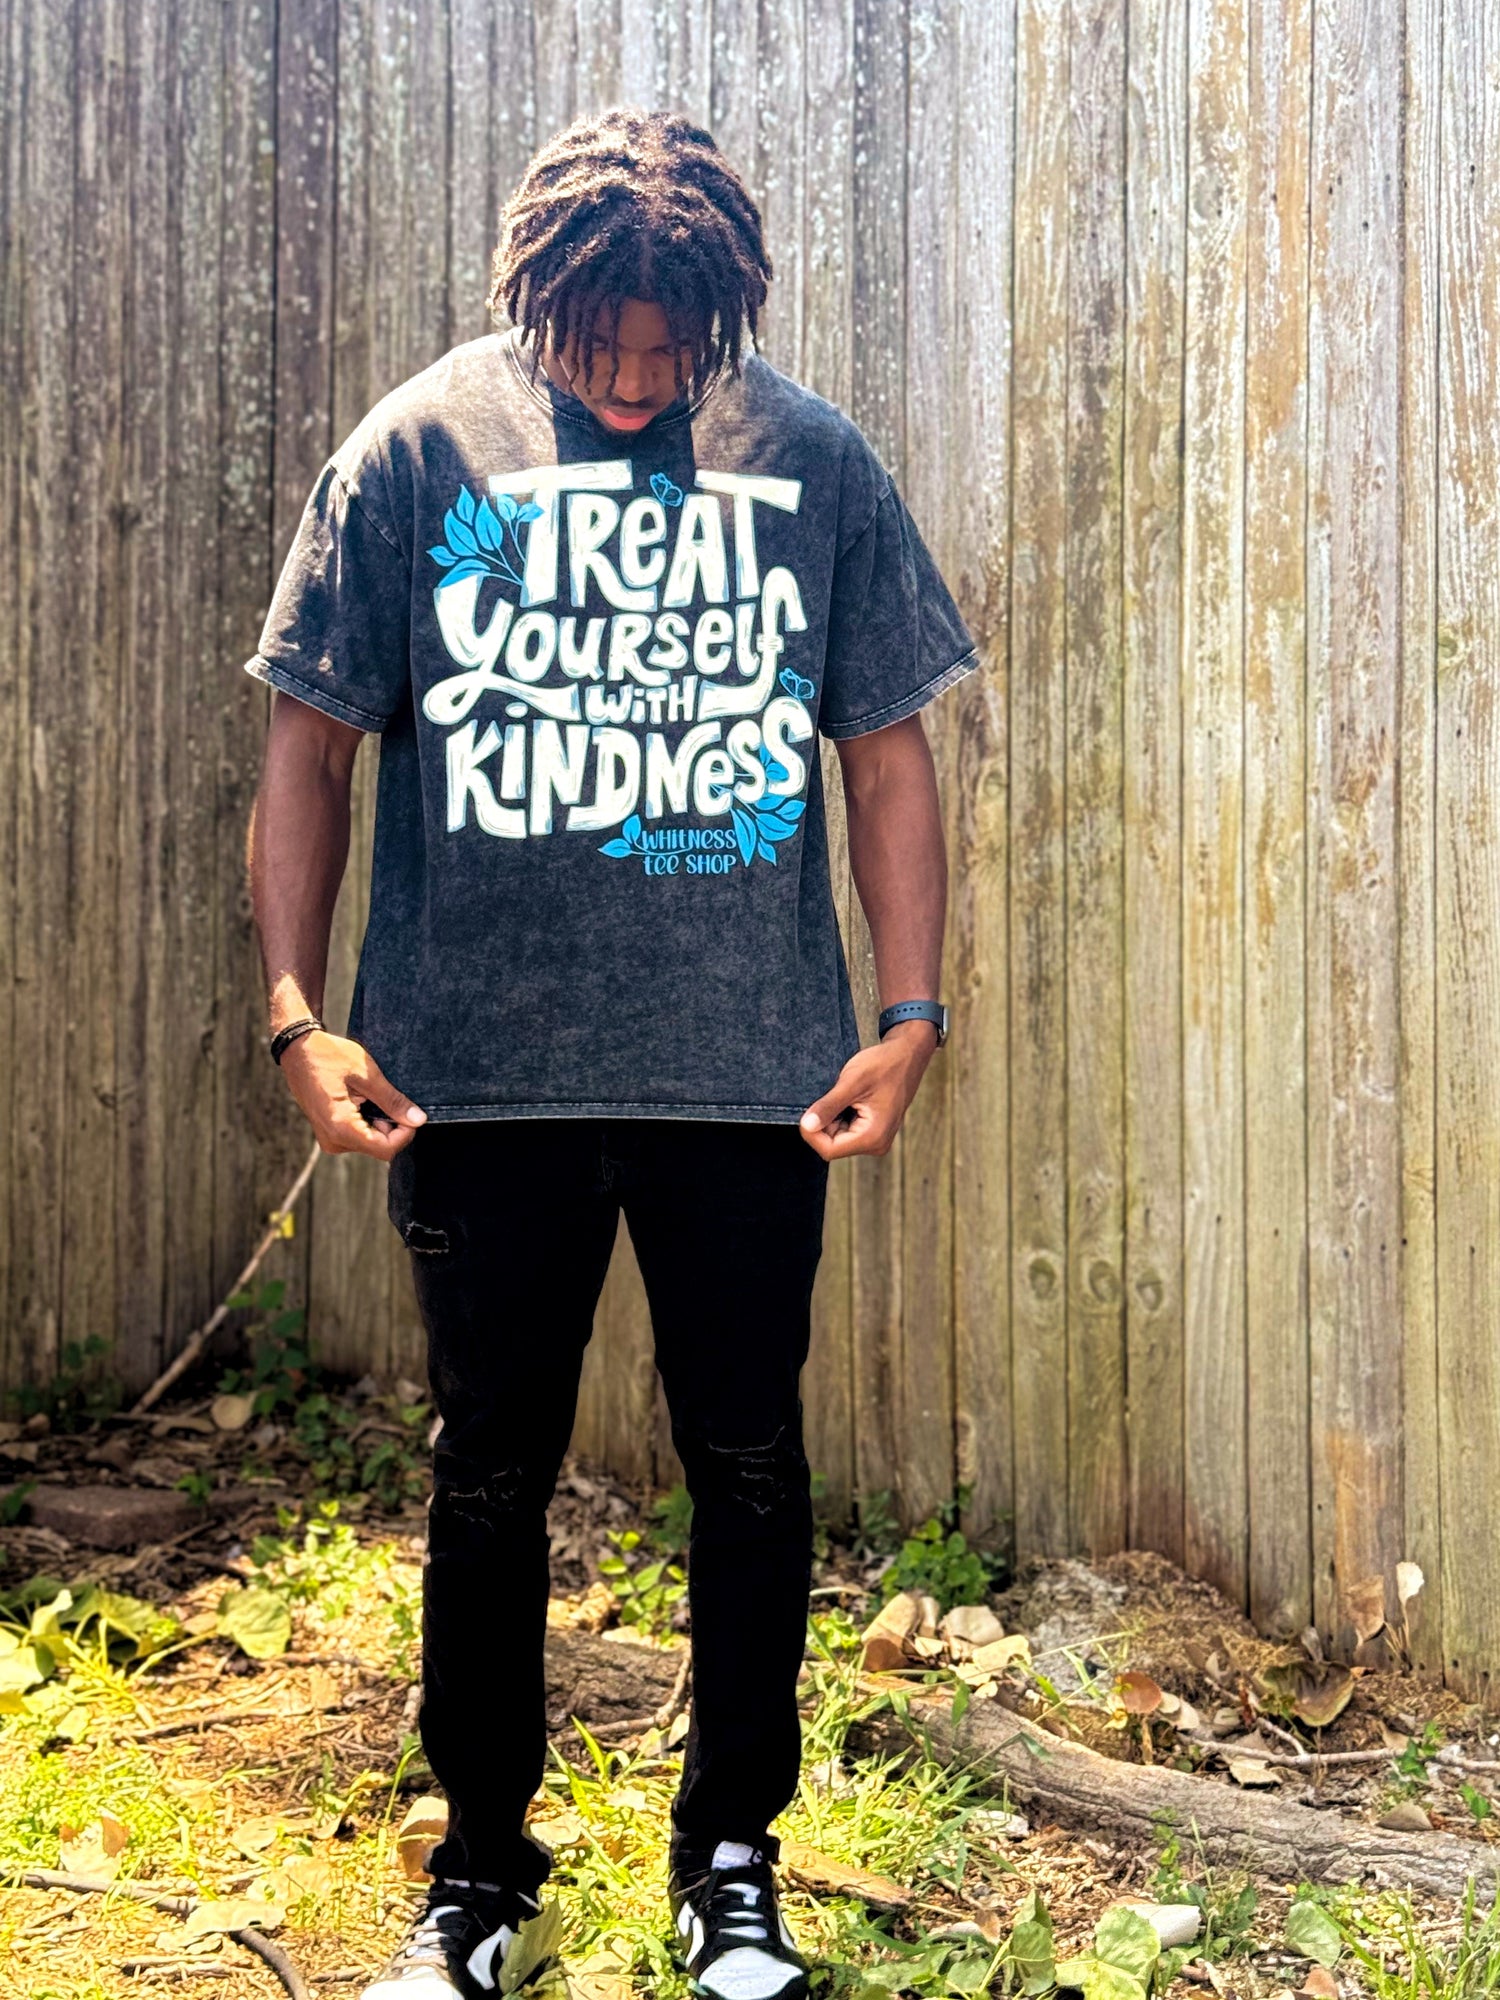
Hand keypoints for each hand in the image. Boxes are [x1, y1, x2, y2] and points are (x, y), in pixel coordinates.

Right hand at [278, 1030, 426, 1158]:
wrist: (298, 1050)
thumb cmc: (329, 1056)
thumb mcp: (366, 1074)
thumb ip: (392, 1100)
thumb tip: (419, 1120)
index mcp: (341, 1128)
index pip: (386, 1149)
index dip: (405, 1133)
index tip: (411, 1111)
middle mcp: (334, 1140)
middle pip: (380, 1147)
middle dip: (393, 1125)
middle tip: (387, 1095)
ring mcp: (330, 1139)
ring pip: (372, 1141)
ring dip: (380, 1121)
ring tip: (369, 1094)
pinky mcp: (330, 1133)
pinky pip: (359, 1135)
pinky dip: (369, 1120)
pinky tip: (362, 1099)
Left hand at [798, 1020, 938, 1158]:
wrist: (908, 1055)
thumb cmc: (884, 1065)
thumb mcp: (851, 1082)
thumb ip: (828, 1106)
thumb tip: (806, 1125)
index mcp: (873, 1137)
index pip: (828, 1149)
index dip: (812, 1132)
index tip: (807, 1109)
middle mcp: (876, 1144)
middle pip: (832, 1145)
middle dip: (823, 1123)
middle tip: (828, 1096)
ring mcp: (876, 1139)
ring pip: (838, 1138)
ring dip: (831, 1118)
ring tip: (843, 1095)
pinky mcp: (874, 1132)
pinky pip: (847, 1131)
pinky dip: (840, 1116)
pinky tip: (849, 1099)